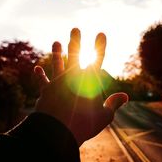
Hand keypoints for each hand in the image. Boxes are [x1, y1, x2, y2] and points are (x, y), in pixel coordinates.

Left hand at [34, 28, 127, 145]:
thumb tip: (125, 96)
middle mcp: (73, 78)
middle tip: (74, 29)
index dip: (100, 46)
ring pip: (58, 64)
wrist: (57, 132)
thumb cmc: (84, 125)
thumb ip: (113, 104)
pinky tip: (37, 69)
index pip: (98, 59)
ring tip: (56, 42)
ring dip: (57, 53)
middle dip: (75, 41)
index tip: (101, 33)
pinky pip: (43, 82)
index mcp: (90, 81)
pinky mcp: (46, 91)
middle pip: (75, 55)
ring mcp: (58, 82)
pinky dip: (40, 76)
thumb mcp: (104, 116)